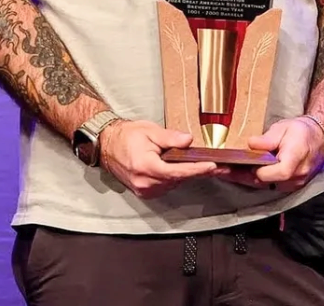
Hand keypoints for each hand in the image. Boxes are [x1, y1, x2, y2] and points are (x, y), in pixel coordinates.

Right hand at [98, 119, 224, 198]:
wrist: (107, 145)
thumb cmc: (126, 136)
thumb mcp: (150, 131)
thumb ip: (170, 138)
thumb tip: (188, 141)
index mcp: (145, 166)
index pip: (177, 171)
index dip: (196, 170)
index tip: (212, 166)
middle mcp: (144, 182)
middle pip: (178, 179)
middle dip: (196, 170)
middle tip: (216, 165)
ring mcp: (143, 189)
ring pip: (174, 183)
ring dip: (185, 174)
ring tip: (197, 163)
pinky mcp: (144, 192)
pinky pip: (166, 186)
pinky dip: (175, 177)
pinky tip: (178, 168)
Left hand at [220, 117, 323, 191]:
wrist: (319, 139)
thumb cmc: (302, 132)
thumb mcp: (285, 128)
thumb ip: (268, 138)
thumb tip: (252, 144)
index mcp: (296, 159)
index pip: (278, 172)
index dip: (260, 170)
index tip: (242, 164)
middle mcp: (295, 176)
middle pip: (264, 181)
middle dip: (240, 176)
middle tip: (218, 170)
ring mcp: (293, 184)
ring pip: (264, 185)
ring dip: (243, 178)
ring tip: (222, 171)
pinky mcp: (288, 187)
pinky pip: (267, 185)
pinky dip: (252, 179)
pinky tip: (238, 173)